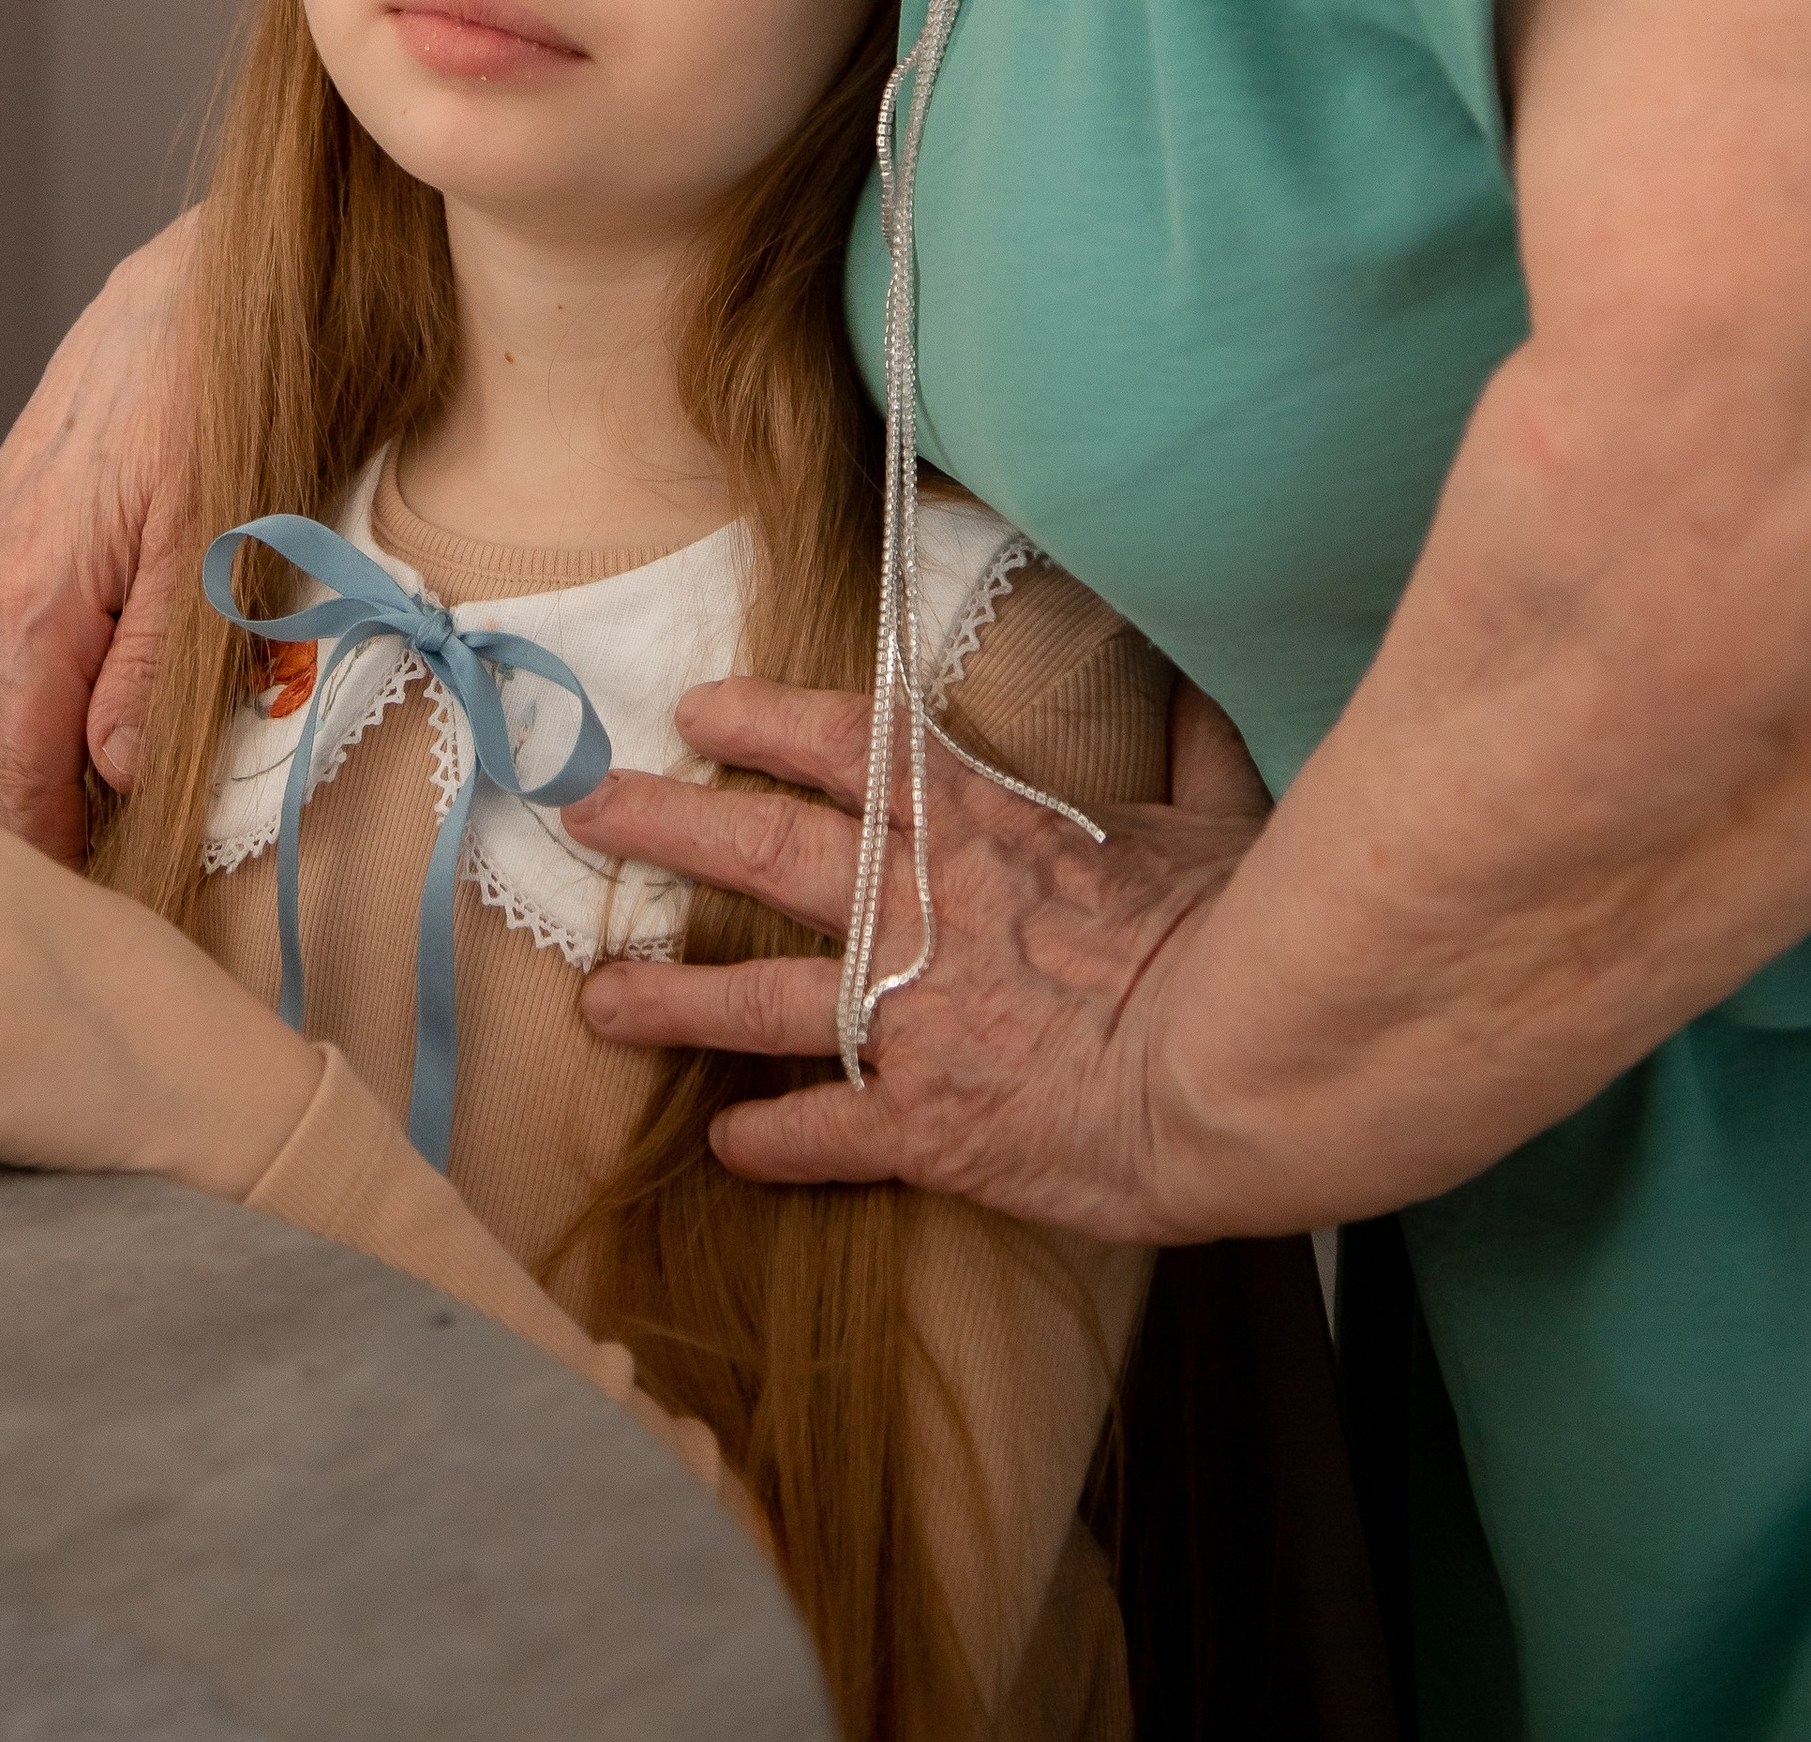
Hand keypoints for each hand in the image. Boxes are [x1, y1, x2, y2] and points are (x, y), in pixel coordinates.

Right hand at [0, 211, 199, 856]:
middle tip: (104, 866)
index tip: (78, 898)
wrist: (201, 276)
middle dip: (43, 799)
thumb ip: (158, 667)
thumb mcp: (212, 544)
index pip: (16, 762)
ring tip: (107, 796)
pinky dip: (46, 670)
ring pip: (2, 674)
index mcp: (30, 594)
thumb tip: (120, 773)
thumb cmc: (220, 394)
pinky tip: (101, 689)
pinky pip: (13, 619)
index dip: (46, 840)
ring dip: (45, 734)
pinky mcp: (11, 503)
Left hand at [569, 674, 1270, 1243]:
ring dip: (670, 999)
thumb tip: (1191, 681)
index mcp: (977, 822)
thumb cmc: (1240, 928)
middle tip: (589, 811)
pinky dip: (771, 1142)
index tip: (699, 710)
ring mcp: (911, 1022)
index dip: (763, 722)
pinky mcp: (927, 1127)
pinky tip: (724, 1146)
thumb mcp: (1216, 815)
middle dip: (666, 825)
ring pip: (757, 999)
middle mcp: (918, 910)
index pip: (843, 745)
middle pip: (762, 849)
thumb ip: (1186, 749)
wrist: (1239, 1062)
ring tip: (597, 1001)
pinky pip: (825, 1133)